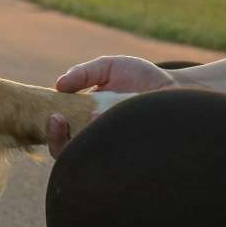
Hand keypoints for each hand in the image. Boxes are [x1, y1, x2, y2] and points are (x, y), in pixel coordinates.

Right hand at [47, 56, 177, 158]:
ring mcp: (116, 147)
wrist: (173, 85)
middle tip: (58, 120)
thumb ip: (84, 73)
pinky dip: (114, 140)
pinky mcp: (134, 152)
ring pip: (92, 159)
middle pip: (69, 155)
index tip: (53, 116)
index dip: (52, 132)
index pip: (62, 137)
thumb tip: (59, 84)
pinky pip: (119, 157)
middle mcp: (99, 139)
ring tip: (96, 115)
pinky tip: (117, 119)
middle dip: (58, 140)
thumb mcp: (109, 67)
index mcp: (87, 120)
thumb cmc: (139, 76)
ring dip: (86, 139)